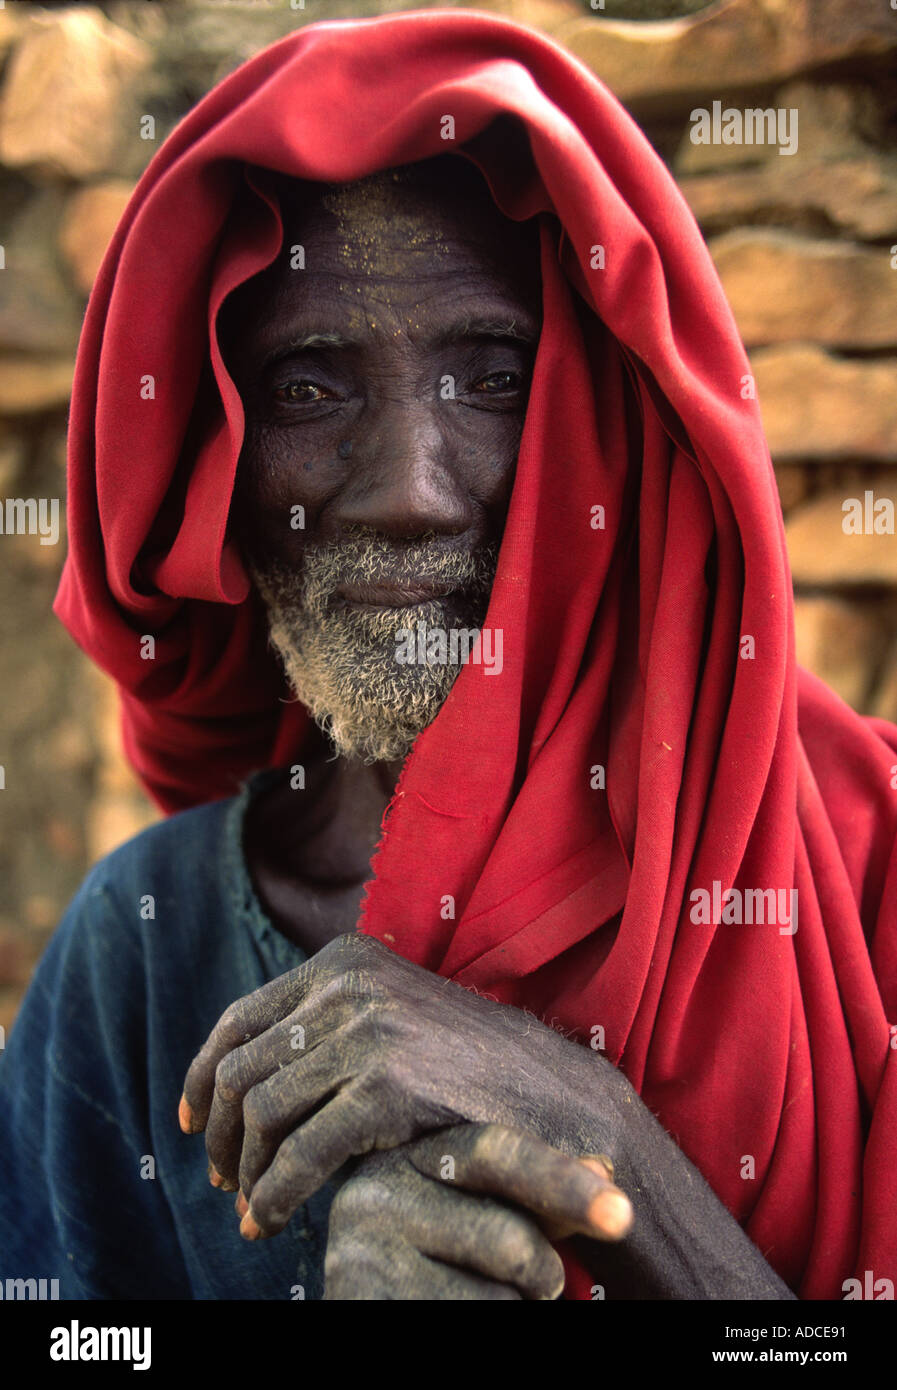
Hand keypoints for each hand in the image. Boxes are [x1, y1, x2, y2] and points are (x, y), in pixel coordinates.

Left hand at [180, 932, 630, 1238]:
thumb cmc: (467, 1068)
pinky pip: (300, 1153)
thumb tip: (244, 1068)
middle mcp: (349, 986)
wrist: (553, 1096)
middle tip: (220, 1180)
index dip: (201, 1074)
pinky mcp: (388, 1086)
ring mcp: (369, 1032)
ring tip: (249, 1208)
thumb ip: (328, 1022)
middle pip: (240, 1067)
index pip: (240, 1017)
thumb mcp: (391, 1016)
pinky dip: (274, 1195)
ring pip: (261, 1112)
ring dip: (245, 1172)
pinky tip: (270, 1221)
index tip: (190, 1122)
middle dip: (220, 1133)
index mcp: (343, 960)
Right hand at [319, 1123, 629, 1299]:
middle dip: (542, 1273)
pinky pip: (471, 1322)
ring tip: (482, 1299)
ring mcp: (359, 1257)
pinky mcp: (361, 1302)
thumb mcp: (484, 1215)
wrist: (378, 1300)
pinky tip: (454, 1308)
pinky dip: (488, 1326)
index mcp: (409, 1151)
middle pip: (509, 1238)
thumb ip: (538, 1195)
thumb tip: (603, 1170)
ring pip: (496, 1298)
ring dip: (516, 1309)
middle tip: (540, 1286)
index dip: (563, 1182)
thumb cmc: (445, 1261)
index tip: (621, 1214)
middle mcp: (373, 1193)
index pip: (497, 1153)